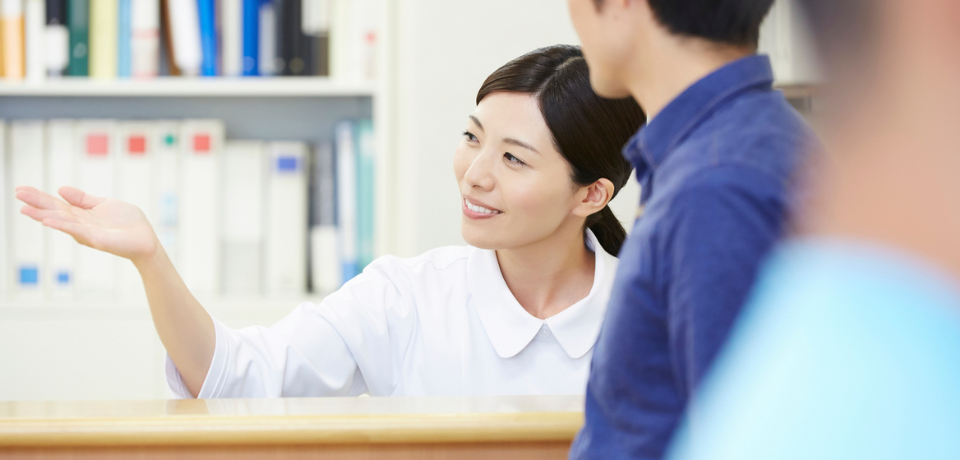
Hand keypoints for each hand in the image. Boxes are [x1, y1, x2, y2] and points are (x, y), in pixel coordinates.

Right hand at [16, 186, 159, 263]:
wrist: (146, 239)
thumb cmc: (127, 223)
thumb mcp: (103, 204)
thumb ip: (83, 198)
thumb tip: (60, 189)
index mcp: (81, 215)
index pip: (56, 204)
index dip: (39, 197)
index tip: (20, 190)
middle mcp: (80, 224)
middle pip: (54, 211)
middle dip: (36, 203)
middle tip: (16, 194)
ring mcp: (87, 232)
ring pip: (62, 221)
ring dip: (43, 215)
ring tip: (25, 209)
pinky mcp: (97, 239)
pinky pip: (77, 231)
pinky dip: (62, 225)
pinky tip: (48, 221)